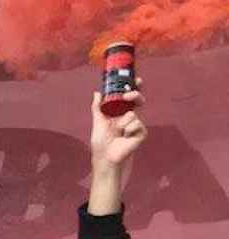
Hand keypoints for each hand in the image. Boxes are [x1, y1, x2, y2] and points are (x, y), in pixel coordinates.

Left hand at [89, 88, 145, 213]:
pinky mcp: (141, 133)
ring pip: (133, 114)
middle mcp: (129, 117)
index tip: (136, 79)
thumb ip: (98, 107)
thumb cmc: (101, 143)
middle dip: (135, 95)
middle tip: (129, 95)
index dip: (134, 88)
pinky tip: (125, 138)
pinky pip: (137, 125)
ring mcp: (137, 125)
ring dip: (123, 123)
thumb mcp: (98, 122)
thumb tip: (97, 92)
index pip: (129, 98)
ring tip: (118, 133)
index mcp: (119, 114)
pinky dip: (128, 130)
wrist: (106, 159)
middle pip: (138, 100)